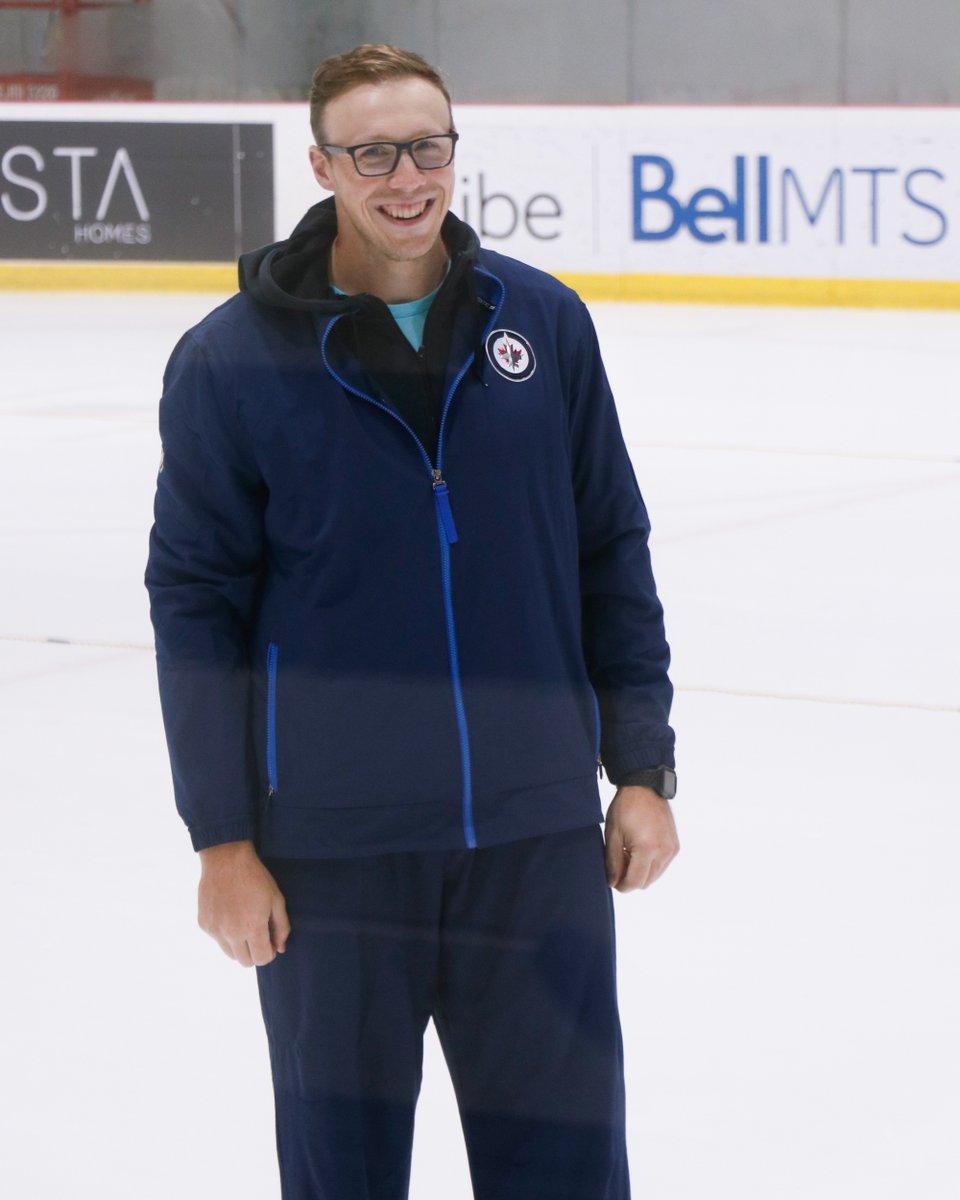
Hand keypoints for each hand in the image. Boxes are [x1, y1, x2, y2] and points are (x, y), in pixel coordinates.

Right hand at [197, 839, 290, 966]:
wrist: (226, 860)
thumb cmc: (255, 878)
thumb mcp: (276, 899)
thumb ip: (281, 927)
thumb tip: (279, 948)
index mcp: (252, 927)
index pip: (261, 959)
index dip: (269, 953)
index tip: (269, 941)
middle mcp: (231, 933)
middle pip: (245, 962)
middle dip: (254, 952)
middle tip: (257, 934)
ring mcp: (215, 930)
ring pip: (229, 953)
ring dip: (239, 946)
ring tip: (243, 923)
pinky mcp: (204, 924)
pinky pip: (217, 939)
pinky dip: (224, 934)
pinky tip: (229, 914)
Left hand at [603, 786, 679, 891]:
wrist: (644, 788)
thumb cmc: (626, 808)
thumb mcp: (613, 835)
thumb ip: (613, 862)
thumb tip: (613, 883)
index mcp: (647, 849)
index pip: (635, 882)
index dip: (622, 886)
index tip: (613, 880)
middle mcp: (663, 851)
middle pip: (646, 882)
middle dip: (631, 879)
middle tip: (619, 864)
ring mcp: (671, 849)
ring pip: (655, 876)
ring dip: (641, 873)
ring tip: (629, 855)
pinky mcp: (675, 846)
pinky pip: (662, 866)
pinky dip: (650, 865)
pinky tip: (640, 851)